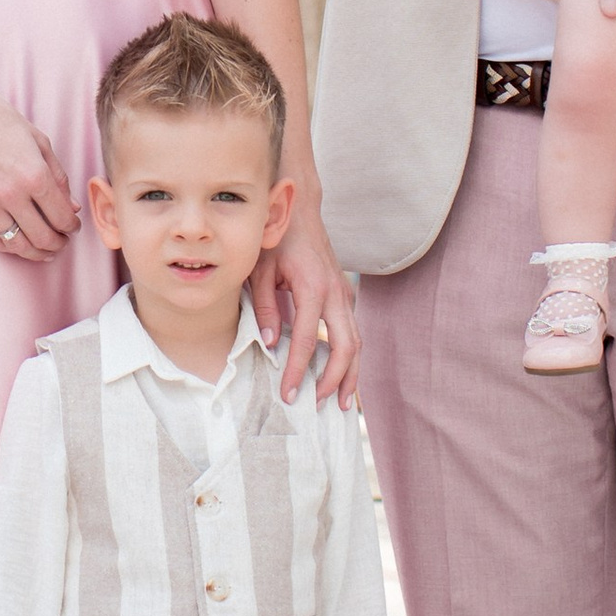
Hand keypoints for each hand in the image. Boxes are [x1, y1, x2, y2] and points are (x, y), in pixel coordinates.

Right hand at [0, 75, 80, 262]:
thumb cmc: (1, 121)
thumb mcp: (40, 142)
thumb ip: (59, 177)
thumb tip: (71, 208)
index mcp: (34, 175)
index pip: (62, 217)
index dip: (72, 227)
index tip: (73, 226)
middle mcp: (12, 194)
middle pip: (43, 237)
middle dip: (58, 244)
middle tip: (63, 241)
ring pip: (18, 245)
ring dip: (37, 252)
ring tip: (45, 249)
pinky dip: (10, 248)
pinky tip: (20, 243)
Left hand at [251, 196, 359, 407]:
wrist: (299, 211)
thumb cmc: (275, 239)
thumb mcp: (260, 269)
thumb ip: (264, 306)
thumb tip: (268, 344)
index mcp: (313, 287)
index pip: (305, 339)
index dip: (298, 370)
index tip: (289, 394)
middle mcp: (336, 293)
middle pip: (345, 346)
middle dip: (334, 380)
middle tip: (316, 404)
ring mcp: (344, 294)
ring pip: (356, 342)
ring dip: (350, 374)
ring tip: (342, 404)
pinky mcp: (345, 297)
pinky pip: (353, 333)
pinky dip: (350, 358)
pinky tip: (342, 378)